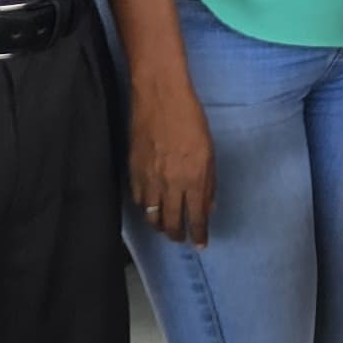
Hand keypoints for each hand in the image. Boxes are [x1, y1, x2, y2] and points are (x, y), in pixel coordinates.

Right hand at [130, 80, 216, 245]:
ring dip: (159, 226)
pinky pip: (138, 200)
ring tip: (165, 227)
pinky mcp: (133, 171)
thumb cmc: (191, 120)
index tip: (201, 245)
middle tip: (181, 239)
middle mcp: (170, 184)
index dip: (199, 234)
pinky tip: (150, 207)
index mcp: (194, 179)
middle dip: (177, 235)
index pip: (196, 217)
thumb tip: (208, 207)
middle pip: (171, 223)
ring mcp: (149, 179)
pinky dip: (145, 208)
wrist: (160, 97)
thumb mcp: (209, 152)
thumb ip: (208, 183)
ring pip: (151, 216)